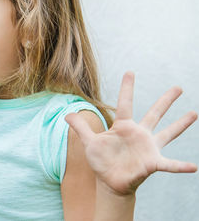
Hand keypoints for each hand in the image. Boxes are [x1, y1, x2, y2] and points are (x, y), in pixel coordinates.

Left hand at [65, 72, 196, 195]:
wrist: (109, 181)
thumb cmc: (101, 161)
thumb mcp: (89, 142)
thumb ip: (80, 127)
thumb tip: (66, 114)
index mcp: (123, 127)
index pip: (125, 103)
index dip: (127, 88)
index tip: (130, 71)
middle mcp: (139, 134)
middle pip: (154, 113)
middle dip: (166, 101)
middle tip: (178, 87)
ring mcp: (148, 147)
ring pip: (168, 133)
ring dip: (181, 124)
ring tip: (195, 113)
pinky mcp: (152, 163)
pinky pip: (169, 164)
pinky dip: (180, 166)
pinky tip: (193, 167)